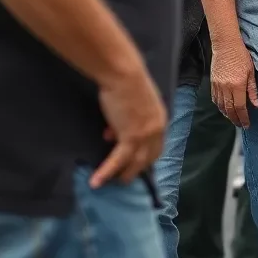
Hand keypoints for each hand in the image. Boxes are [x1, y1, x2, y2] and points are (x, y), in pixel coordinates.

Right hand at [91, 65, 166, 188]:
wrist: (124, 75)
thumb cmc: (127, 82)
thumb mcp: (132, 104)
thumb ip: (127, 120)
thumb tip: (112, 133)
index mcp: (160, 119)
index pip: (156, 145)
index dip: (145, 154)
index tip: (135, 160)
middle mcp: (157, 130)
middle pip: (149, 157)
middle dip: (138, 169)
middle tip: (126, 177)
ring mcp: (145, 135)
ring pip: (136, 163)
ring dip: (124, 175)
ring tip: (115, 182)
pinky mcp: (130, 138)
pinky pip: (118, 160)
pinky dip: (107, 171)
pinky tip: (96, 181)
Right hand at [211, 40, 257, 127]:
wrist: (225, 45)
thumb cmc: (241, 56)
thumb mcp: (251, 72)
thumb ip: (253, 90)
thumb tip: (256, 105)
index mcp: (237, 85)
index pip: (240, 108)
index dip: (243, 118)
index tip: (247, 125)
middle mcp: (226, 88)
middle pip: (229, 110)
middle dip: (235, 120)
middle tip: (241, 125)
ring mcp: (218, 86)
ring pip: (221, 106)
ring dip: (227, 115)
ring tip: (234, 119)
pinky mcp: (212, 83)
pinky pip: (215, 99)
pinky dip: (220, 107)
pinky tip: (224, 109)